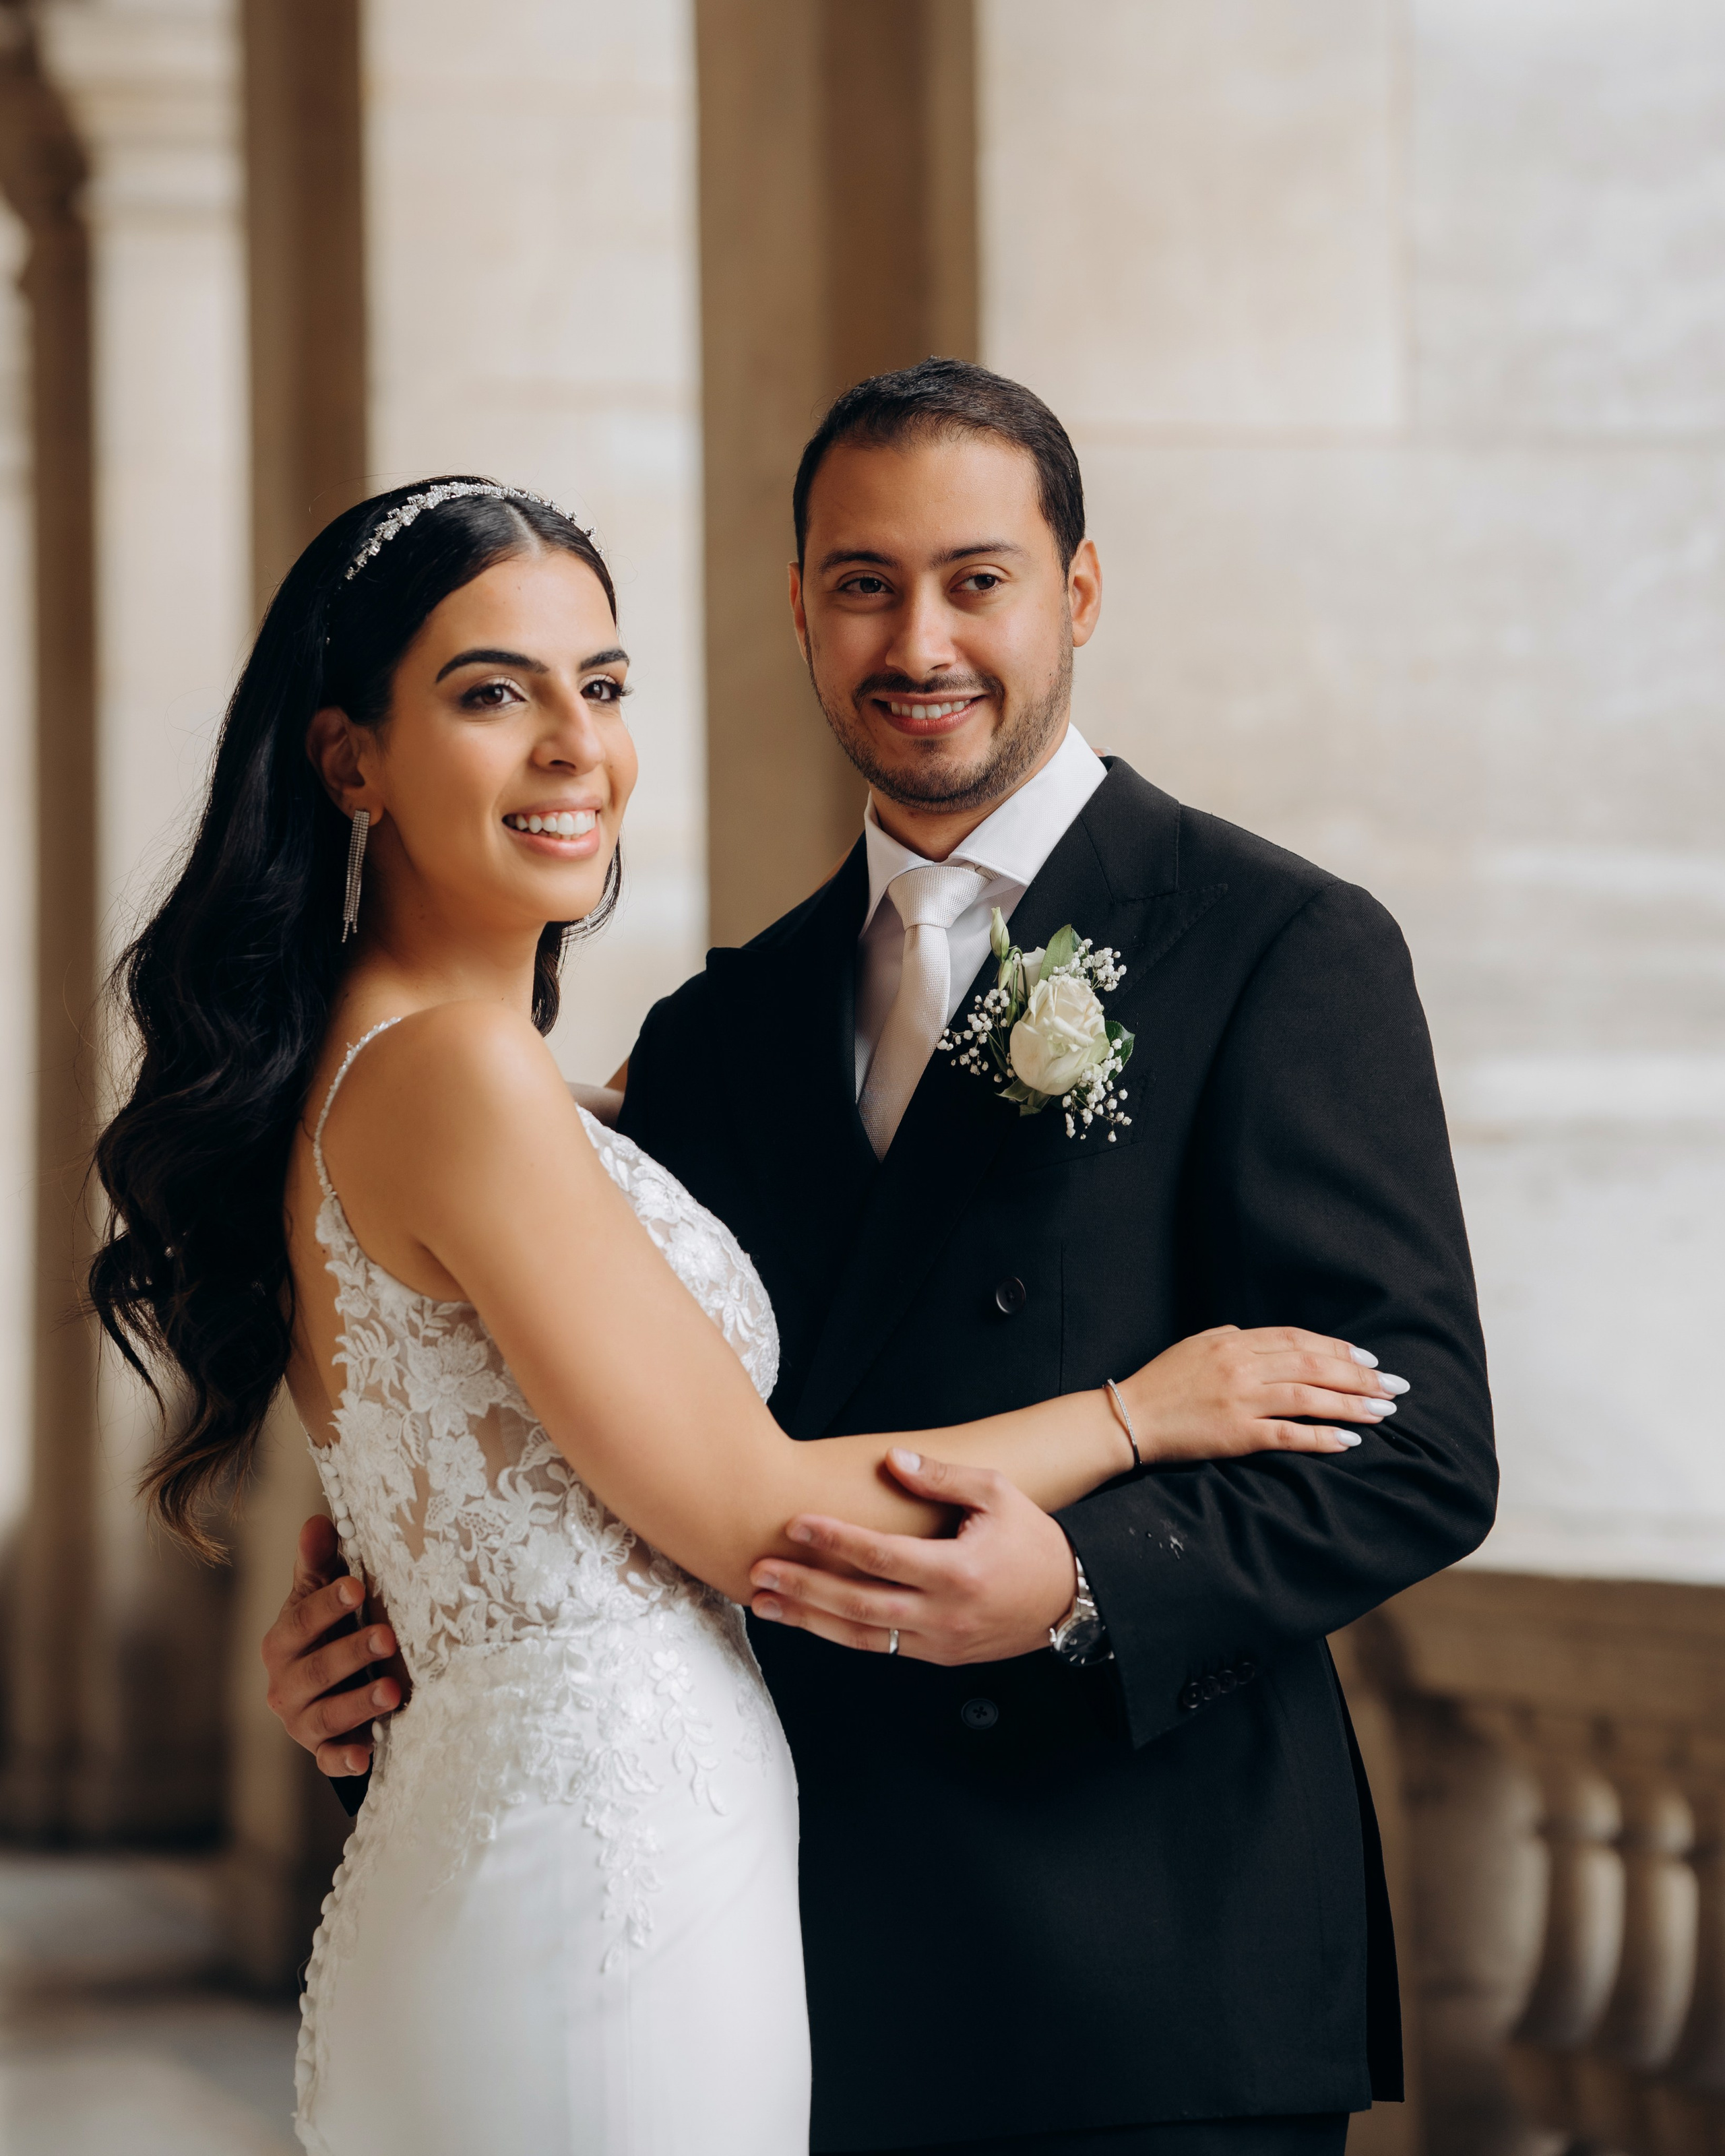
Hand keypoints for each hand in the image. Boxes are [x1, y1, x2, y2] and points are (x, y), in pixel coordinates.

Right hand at [261, 1515, 408, 1776]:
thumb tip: (317, 1521)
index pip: (300, 1621)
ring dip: (358, 1703)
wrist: (325, 1687)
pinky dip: (344, 1759)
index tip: (357, 1585)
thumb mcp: (320, 1594)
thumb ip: (317, 1562)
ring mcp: (301, 1720)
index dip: (327, 1605)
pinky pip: (329, 1759)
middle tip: (389, 1637)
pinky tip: (364, 1756)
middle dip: (351, 1653)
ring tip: (393, 1691)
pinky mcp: (320, 1749)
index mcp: (282, 1640)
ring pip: (326, 1715)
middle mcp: (285, 1683)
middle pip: (316, 1669)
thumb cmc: (328, 1628)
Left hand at [748, 1450, 1076, 1663]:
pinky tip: (811, 1619)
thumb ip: (941, 1477)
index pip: (882, 1556)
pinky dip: (841, 1634)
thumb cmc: (1033, 1540)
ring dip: (809, 1621)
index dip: (836, 1540)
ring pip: (863, 1637)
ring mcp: (940, 1642)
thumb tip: (892, 1460)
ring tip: (766, 1604)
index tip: (796, 1523)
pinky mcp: (939, 1656)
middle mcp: (945, 1614)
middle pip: (858, 1606)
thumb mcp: (997, 1493)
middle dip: (803, 1589)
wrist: (1070, 1598)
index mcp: (958, 1571)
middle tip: (759, 1573)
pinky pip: (882, 1647)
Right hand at [1121, 1325, 1406, 1460]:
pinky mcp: (1236, 1434)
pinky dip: (1321, 1437)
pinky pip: (1288, 1434)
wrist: (1130, 1417)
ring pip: (1309, 1397)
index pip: (1299, 1340)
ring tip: (1383, 1412)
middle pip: (1313, 1365)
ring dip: (1351, 1404)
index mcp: (1234, 1340)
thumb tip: (1269, 1342)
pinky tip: (1349, 1440)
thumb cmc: (1164, 1380)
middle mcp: (1242, 1365)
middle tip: (1393, 1387)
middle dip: (1359, 1376)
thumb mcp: (1198, 1343)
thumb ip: (1235, 1338)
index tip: (1369, 1361)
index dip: (1338, 1350)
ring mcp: (1240, 1400)